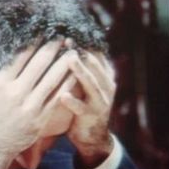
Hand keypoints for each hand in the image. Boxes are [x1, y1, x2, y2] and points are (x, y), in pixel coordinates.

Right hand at [0, 39, 78, 168]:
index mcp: (1, 84)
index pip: (19, 58)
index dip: (31, 44)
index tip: (40, 33)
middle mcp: (17, 93)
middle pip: (38, 65)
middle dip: (51, 49)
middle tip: (60, 36)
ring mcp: (31, 106)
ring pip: (52, 80)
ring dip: (63, 64)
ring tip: (73, 51)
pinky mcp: (41, 118)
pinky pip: (57, 97)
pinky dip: (66, 85)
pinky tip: (74, 75)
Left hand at [60, 50, 115, 168]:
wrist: (91, 136)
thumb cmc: (82, 103)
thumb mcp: (84, 84)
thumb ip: (78, 68)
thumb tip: (62, 44)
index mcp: (103, 76)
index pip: (95, 55)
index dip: (83, 43)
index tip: (68, 31)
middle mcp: (106, 87)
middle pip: (94, 65)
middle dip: (81, 51)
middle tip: (68, 39)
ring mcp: (100, 102)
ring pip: (91, 83)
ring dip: (80, 71)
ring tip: (69, 59)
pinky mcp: (91, 116)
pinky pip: (82, 108)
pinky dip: (73, 101)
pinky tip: (62, 96)